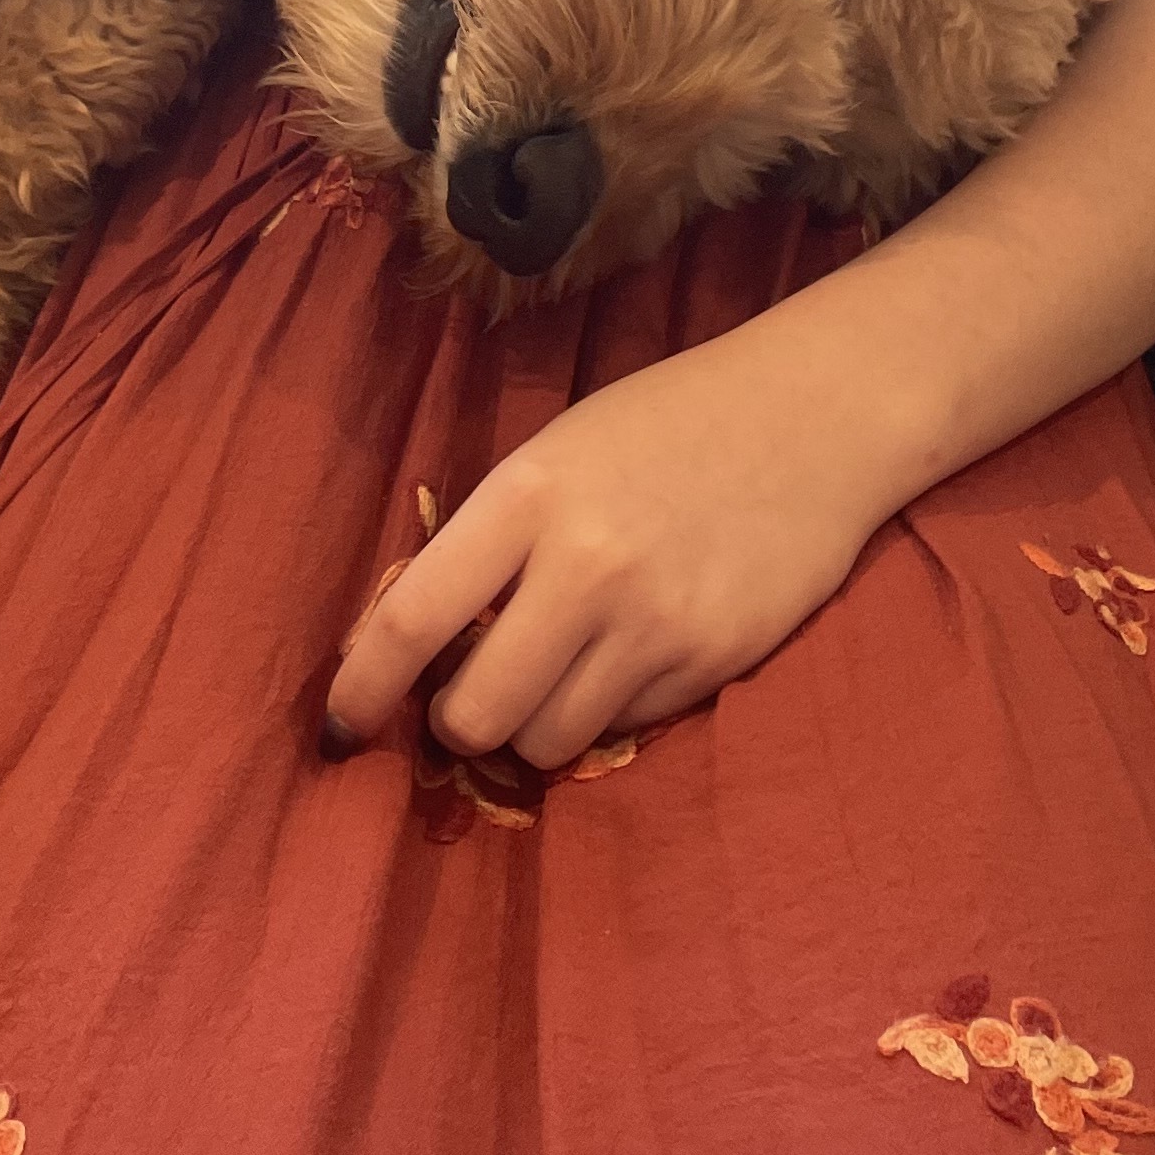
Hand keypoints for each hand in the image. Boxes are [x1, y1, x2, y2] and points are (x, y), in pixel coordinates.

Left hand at [323, 333, 894, 771]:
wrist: (816, 415)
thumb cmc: (670, 422)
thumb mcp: (561, 451)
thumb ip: (494, 540)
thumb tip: (417, 645)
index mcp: (528, 496)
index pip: (411, 620)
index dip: (359, 690)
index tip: (337, 728)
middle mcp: (586, 568)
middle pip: (475, 713)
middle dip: (459, 720)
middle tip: (473, 694)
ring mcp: (654, 622)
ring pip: (548, 740)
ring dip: (534, 724)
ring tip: (557, 673)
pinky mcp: (713, 661)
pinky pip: (626, 727)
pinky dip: (610, 709)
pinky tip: (633, 651)